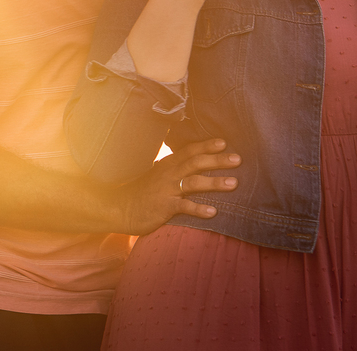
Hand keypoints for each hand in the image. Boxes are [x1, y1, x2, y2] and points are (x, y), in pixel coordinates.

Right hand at [117, 138, 240, 235]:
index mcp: (167, 165)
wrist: (119, 207)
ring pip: (193, 183)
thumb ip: (173, 169)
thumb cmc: (141, 192)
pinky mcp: (164, 207)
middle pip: (195, 163)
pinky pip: (184, 207)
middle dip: (217, 160)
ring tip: (234, 183)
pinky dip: (199, 209)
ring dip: (214, 182)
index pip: (189, 151)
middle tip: (238, 159)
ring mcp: (166, 190)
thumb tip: (191, 165)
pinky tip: (213, 212)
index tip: (224, 143)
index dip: (206, 146)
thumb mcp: (156, 175)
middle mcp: (168, 174)